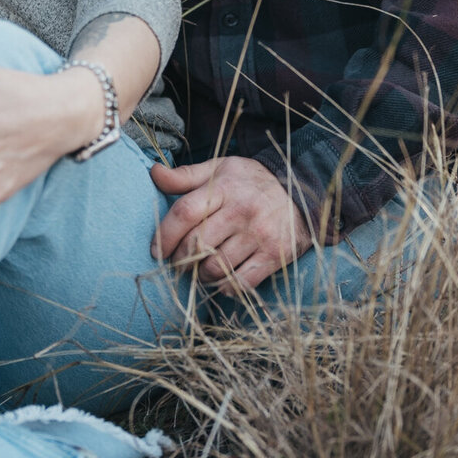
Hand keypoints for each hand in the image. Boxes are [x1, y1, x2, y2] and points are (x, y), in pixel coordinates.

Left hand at [150, 156, 311, 291]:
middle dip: (180, 260)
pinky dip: (226, 288)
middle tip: (179, 263)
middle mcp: (241, 211)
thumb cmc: (252, 182)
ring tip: (200, 270)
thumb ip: (186, 176)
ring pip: (216, 268)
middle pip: (197, 245)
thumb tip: (154, 172)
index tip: (156, 251)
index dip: (164, 235)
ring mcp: (259, 234)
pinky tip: (222, 281)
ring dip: (201, 275)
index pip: (184, 213)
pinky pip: (241, 283)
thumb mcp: (221, 169)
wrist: (304, 190)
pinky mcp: (275, 255)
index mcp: (224, 187)